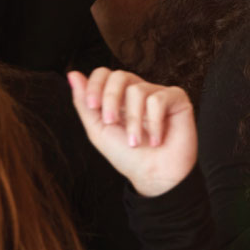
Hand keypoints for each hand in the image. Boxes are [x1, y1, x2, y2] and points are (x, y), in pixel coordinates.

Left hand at [67, 68, 196, 197]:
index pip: (104, 74)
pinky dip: (154, 122)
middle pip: (119, 75)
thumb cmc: (128, 156)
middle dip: (110, 98)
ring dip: (133, 121)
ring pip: (137, 90)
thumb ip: (84, 103)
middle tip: (111, 122)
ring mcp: (157, 93)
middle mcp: (138, 92)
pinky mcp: (176, 98)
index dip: (95, 85)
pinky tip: (157, 139)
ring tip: (136, 141)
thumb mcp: (98, 130)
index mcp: (118, 98)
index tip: (92, 105)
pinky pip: (158, 99)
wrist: (154, 175)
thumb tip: (72, 74)